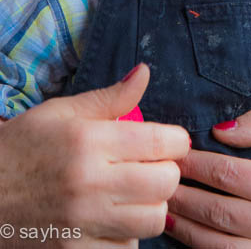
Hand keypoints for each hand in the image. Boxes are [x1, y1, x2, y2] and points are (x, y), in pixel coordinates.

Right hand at [0, 63, 188, 247]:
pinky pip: (128, 247)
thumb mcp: (60, 113)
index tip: (170, 140)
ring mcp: (84, 223)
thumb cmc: (21, 148)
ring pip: (154, 219)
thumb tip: (144, 72)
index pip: (162, 142)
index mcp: (89, 141)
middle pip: (166, 182)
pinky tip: (113, 217)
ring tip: (134, 191)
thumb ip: (110, 97)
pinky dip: (128, 232)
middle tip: (152, 165)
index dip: (177, 140)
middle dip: (167, 170)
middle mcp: (91, 183)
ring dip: (152, 203)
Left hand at [166, 109, 250, 247]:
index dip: (197, 167)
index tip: (174, 156)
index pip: (230, 177)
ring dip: (189, 231)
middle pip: (221, 215)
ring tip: (165, 213)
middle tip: (157, 183)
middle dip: (184, 198)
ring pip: (224, 248)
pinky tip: (192, 239)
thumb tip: (220, 130)